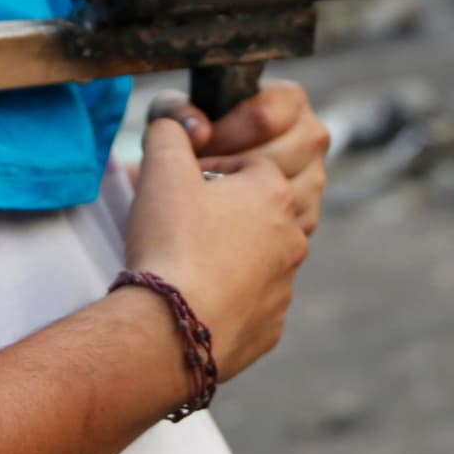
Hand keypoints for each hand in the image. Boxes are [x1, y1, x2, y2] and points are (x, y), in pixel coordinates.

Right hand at [122, 113, 307, 382]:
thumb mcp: (161, 169)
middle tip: (184, 222)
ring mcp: (284, 285)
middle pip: (259, 210)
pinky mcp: (271, 325)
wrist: (170, 329)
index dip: (212, 170)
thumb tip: (175, 124)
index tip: (185, 186)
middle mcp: (292, 237)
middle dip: (227, 210)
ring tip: (188, 260)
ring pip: (259, 256)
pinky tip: (197, 296)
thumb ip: (169, 131)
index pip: (250, 163)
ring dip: (230, 253)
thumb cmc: (170, 244)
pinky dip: (229, 295)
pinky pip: (252, 300)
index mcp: (274, 192)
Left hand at [148, 81, 330, 237]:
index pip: (263, 117)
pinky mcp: (309, 219)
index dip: (224, 135)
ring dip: (239, 202)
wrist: (193, 191)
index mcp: (290, 100)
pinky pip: (284, 229)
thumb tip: (199, 130)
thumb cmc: (187, 141)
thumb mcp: (170, 116)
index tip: (198, 148)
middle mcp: (312, 136)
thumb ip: (176, 112)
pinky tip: (223, 221)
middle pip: (275, 158)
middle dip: (229, 169)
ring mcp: (315, 179)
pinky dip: (250, 230)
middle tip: (197, 178)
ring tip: (206, 197)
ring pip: (284, 196)